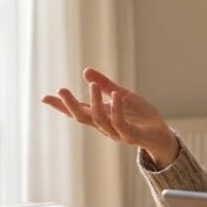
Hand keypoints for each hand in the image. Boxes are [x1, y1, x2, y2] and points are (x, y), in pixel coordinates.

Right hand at [41, 68, 179, 167]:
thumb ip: (106, 85)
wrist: (161, 135)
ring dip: (95, 102)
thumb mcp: (122, 95)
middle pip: (82, 118)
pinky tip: (116, 95)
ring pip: (99, 120)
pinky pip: (120, 124)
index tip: (45, 98)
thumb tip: (86, 71)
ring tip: (93, 85)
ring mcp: (117, 132)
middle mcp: (105, 127)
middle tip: (61, 90)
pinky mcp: (131, 135)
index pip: (78, 111)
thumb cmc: (140, 117)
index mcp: (101, 117)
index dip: (61, 105)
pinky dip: (116, 109)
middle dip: (70, 105)